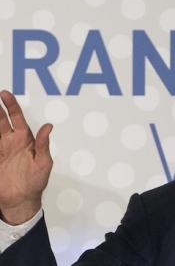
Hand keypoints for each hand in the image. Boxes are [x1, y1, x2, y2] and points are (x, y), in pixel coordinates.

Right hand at [0, 90, 52, 224]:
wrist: (21, 200)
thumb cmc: (36, 182)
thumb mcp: (44, 163)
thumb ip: (44, 144)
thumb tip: (49, 126)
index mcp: (25, 140)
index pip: (17, 118)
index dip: (11, 105)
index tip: (4, 94)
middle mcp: (11, 142)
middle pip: (1, 120)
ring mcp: (0, 150)